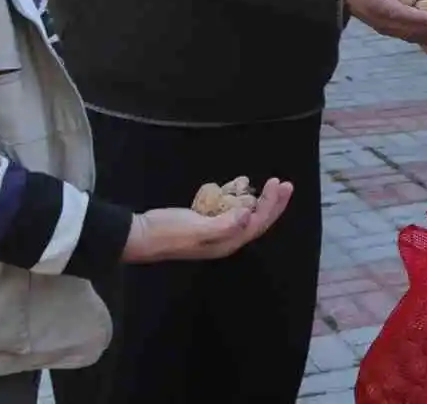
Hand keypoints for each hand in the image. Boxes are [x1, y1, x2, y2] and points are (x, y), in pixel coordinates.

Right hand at [122, 178, 292, 262]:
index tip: (279, 183)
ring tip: (270, 184)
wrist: (142, 235)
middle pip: (257, 221)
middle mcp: (226, 239)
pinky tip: (242, 186)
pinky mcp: (205, 222)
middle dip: (273, 203)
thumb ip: (223, 224)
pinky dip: (239, 198)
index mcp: (227, 242)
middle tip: (285, 183)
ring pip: (246, 215)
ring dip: (260, 200)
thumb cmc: (169, 232)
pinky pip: (230, 210)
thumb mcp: (196, 228)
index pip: (258, 223)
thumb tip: (248, 217)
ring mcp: (215, 231)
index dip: (272, 204)